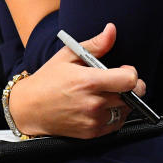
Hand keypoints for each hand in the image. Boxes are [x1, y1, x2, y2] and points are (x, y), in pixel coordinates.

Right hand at [8, 23, 144, 138]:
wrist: (29, 108)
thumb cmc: (48, 79)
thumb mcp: (68, 55)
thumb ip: (95, 44)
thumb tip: (112, 29)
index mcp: (89, 81)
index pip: (130, 80)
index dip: (131, 73)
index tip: (123, 70)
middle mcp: (94, 103)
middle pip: (132, 96)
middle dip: (129, 87)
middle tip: (117, 81)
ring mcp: (93, 120)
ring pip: (126, 110)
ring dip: (123, 101)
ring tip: (107, 93)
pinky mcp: (92, 133)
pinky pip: (117, 123)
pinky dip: (115, 114)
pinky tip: (102, 106)